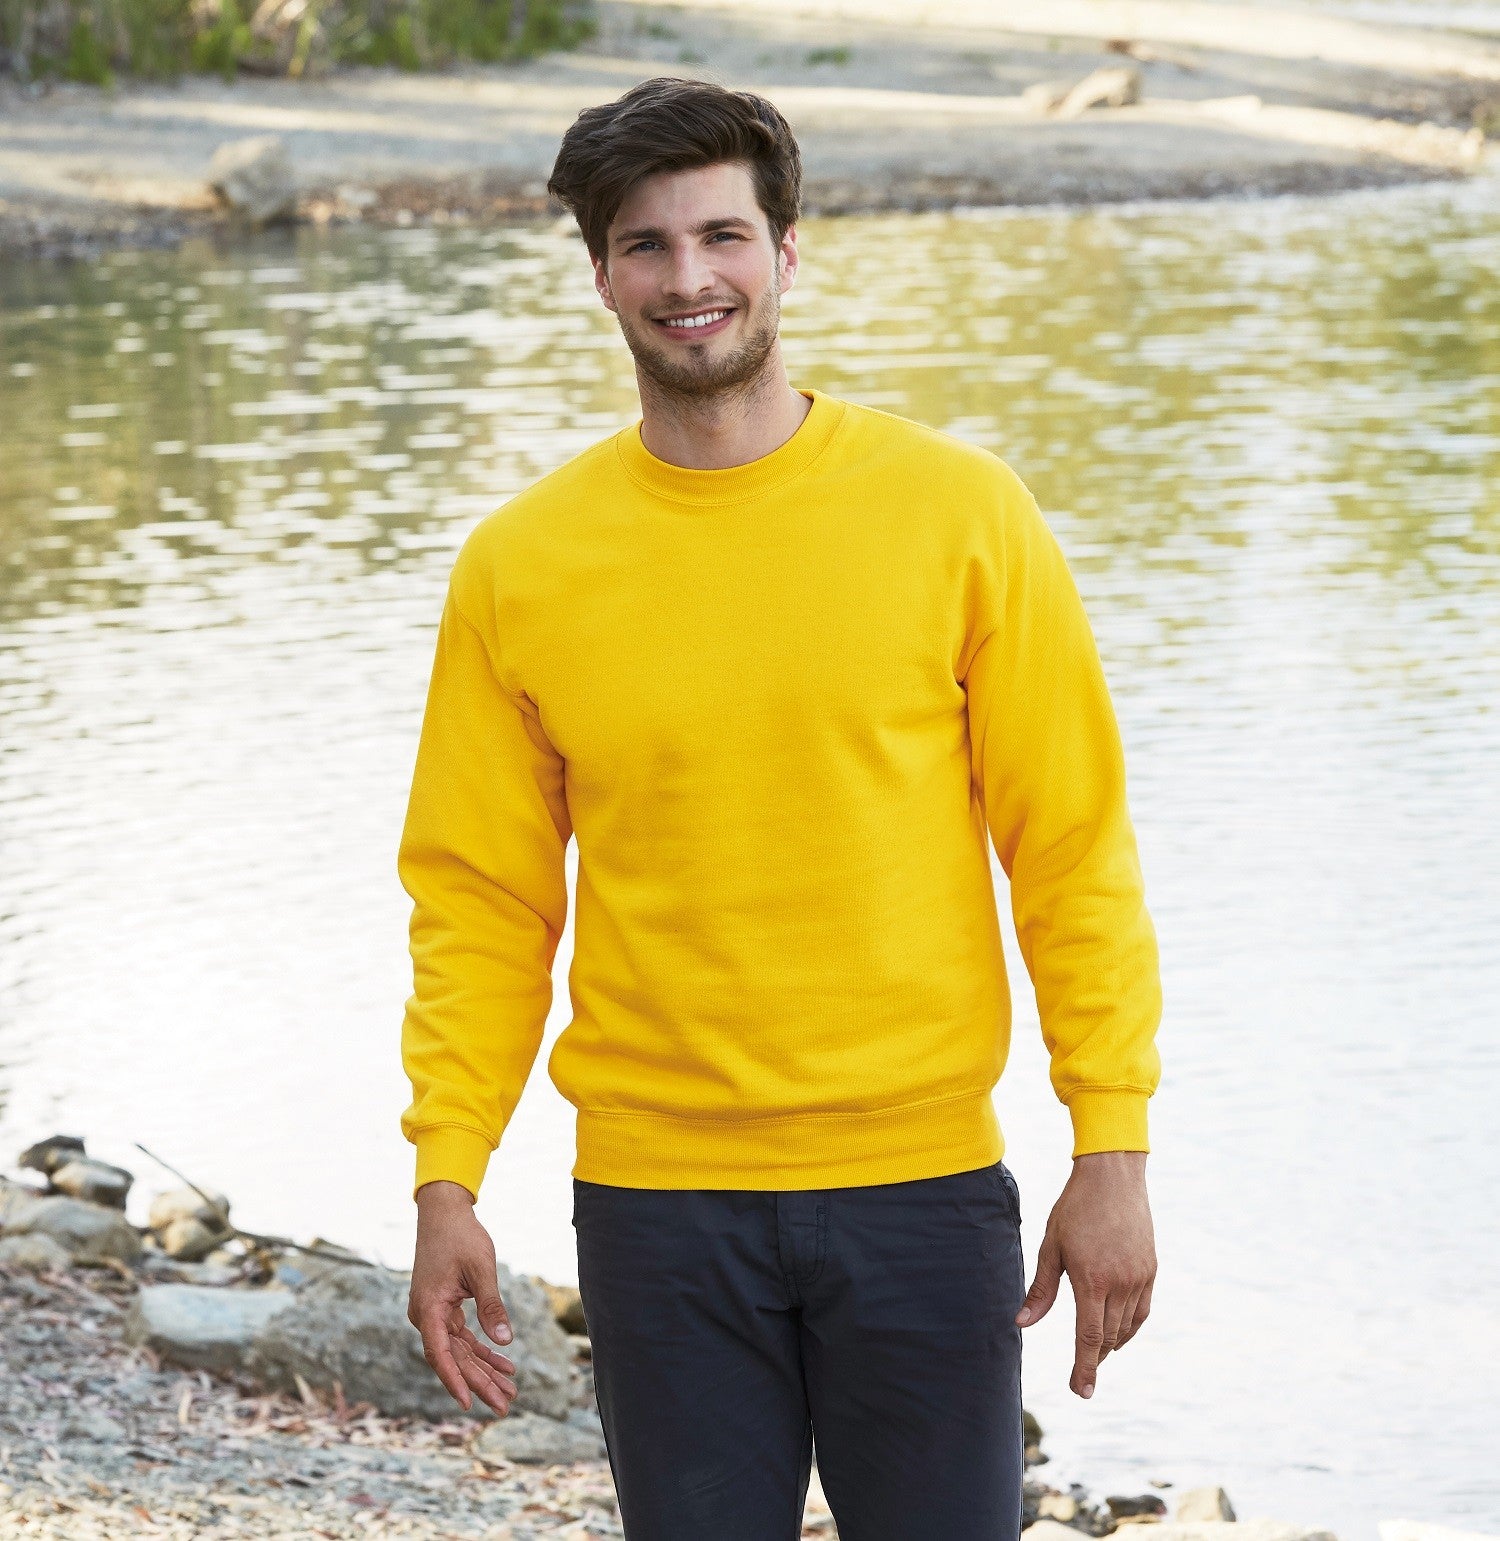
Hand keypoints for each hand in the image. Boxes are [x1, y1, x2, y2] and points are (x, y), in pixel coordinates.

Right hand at [408, 1180, 518, 1415]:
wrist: (443, 1213)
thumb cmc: (461, 1237)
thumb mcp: (481, 1270)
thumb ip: (491, 1306)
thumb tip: (505, 1342)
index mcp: (428, 1308)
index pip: (440, 1354)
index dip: (454, 1380)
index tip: (468, 1403)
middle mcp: (426, 1315)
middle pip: (454, 1358)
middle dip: (480, 1381)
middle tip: (505, 1405)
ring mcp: (433, 1313)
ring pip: (459, 1351)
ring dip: (483, 1369)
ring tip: (510, 1390)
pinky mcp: (443, 1308)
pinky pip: (462, 1337)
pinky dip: (482, 1350)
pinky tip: (503, 1363)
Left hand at [1013, 1150, 1154, 1398]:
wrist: (1112, 1176)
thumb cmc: (1075, 1208)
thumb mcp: (1051, 1246)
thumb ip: (1041, 1289)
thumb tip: (1023, 1322)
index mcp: (1092, 1279)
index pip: (1089, 1338)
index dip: (1084, 1368)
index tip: (1082, 1392)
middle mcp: (1120, 1283)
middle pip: (1109, 1337)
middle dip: (1094, 1359)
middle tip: (1082, 1374)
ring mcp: (1139, 1277)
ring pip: (1127, 1326)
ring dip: (1112, 1343)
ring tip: (1096, 1351)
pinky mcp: (1150, 1269)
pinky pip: (1142, 1310)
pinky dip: (1130, 1326)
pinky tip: (1118, 1329)